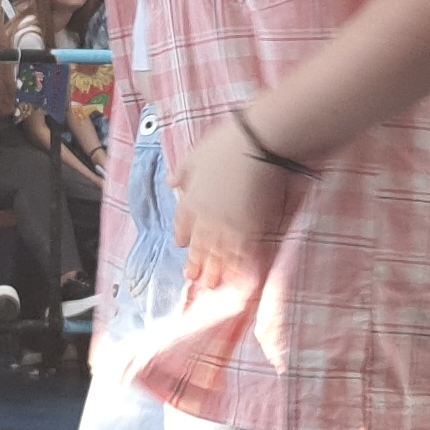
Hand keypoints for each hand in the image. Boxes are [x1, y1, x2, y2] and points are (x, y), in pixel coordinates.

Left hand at [170, 123, 298, 300]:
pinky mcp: (253, 228)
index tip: (183, 246)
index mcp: (191, 200)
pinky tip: (238, 277)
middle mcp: (207, 218)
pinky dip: (239, 267)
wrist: (259, 144)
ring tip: (213, 285)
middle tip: (194, 279)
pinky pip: (243, 253)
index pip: (183, 225)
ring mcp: (230, 225)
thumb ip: (183, 172)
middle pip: (199, 247)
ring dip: (215, 272)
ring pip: (219, 255)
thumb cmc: (227, 143)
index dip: (183, 237)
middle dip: (196, 265)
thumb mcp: (195, 154)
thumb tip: (170, 182)